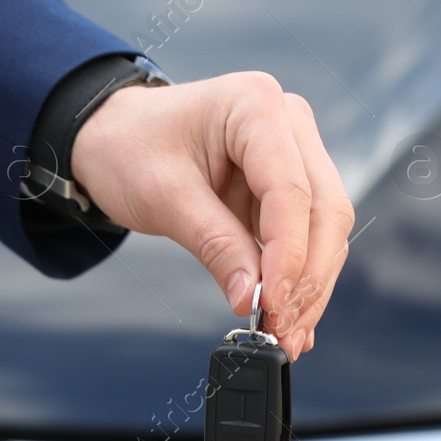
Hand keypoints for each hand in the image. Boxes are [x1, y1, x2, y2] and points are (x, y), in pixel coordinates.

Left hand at [70, 72, 353, 360]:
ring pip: (325, 229)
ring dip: (309, 287)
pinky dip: (300, 280)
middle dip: (307, 278)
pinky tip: (290, 318)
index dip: (288, 255)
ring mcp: (295, 151)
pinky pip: (307, 236)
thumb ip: (214, 245)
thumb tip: (251, 299)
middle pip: (324, 209)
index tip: (272, 304)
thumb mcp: (163, 197)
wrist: (115, 136)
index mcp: (256, 105)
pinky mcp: (289, 184)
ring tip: (285, 334)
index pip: (291, 190)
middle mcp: (288, 122)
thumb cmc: (130, 148)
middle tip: (283, 329)